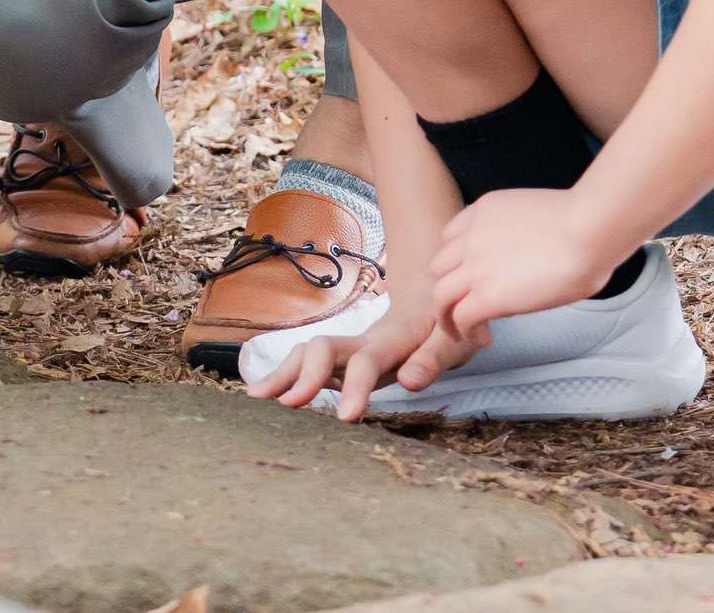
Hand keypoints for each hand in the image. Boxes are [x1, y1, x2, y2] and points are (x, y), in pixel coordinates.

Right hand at [246, 284, 483, 422]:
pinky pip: (308, 362)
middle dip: (303, 375)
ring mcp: (349, 347)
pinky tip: (263, 393)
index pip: (368, 360)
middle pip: (324, 349)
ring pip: (309, 352)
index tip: (345, 417)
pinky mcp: (342, 358)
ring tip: (256, 397)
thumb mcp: (457, 338)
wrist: (433, 295)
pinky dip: (284, 375)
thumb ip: (434, 358)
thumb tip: (410, 382)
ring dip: (283, 373)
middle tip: (285, 404)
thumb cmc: (448, 324)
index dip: (356, 386)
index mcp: (394, 339)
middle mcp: (363, 340)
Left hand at [429, 186, 625, 339]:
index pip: (452, 236)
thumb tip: (538, 253)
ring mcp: (475, 265)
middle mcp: (472, 235)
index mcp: (485, 210)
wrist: (589, 230)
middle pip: (440, 267)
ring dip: (449, 317)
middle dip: (450, 288)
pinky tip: (484, 339)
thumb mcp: (539, 216)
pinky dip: (467, 333)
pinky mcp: (486, 295)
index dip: (459, 261)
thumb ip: (523, 233)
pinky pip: (461, 319)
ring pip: (441, 296)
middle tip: (467, 306)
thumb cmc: (585, 224)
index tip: (473, 277)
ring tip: (463, 332)